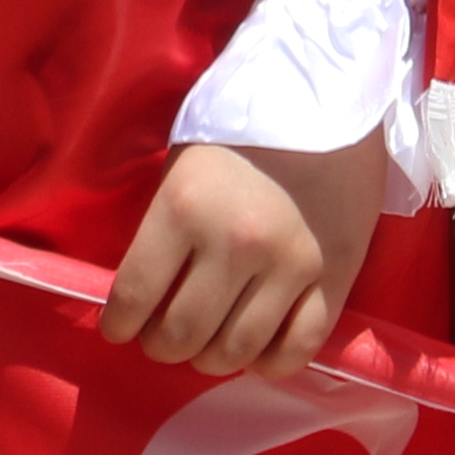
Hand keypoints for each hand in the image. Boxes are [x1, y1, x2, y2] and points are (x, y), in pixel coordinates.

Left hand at [104, 134, 382, 379]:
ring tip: (208, 342)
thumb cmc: (245, 123)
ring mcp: (290, 264)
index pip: (134, 295)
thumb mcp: (185, 161)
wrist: (331, 90)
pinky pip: (297, 349)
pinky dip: (269, 363)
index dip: (119, 324)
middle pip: (182, 334)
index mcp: (185, 206)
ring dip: (211, 358)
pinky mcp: (335, 276)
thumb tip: (143, 292)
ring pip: (235, 351)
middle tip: (164, 335)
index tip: (120, 328)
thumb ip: (164, 226)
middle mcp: (234, 242)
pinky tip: (256, 350)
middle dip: (162, 345)